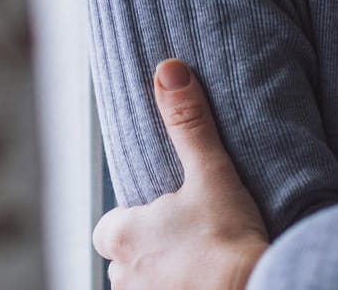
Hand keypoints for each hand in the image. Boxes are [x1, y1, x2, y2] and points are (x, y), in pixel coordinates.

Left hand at [92, 60, 269, 289]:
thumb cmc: (229, 238)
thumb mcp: (210, 172)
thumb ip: (188, 122)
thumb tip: (169, 69)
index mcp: (121, 236)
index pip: (108, 228)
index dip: (132, 221)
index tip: (163, 215)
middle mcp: (122, 276)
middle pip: (124, 259)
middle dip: (147, 250)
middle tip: (186, 238)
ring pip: (141, 286)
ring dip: (161, 276)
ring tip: (197, 263)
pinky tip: (202, 283)